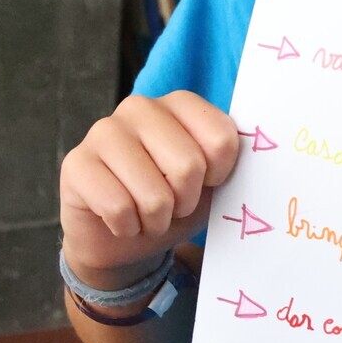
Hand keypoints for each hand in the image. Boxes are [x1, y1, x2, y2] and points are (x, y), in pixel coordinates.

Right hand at [60, 91, 242, 284]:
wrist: (124, 238)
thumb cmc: (174, 204)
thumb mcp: (212, 184)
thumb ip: (231, 163)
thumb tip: (266, 152)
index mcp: (181, 104)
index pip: (222, 139)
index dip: (220, 174)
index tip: (207, 182)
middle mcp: (140, 107)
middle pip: (189, 166)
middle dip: (185, 202)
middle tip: (173, 204)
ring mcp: (104, 132)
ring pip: (154, 194)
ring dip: (156, 220)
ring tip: (147, 213)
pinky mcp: (75, 163)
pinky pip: (118, 208)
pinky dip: (128, 228)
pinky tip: (121, 220)